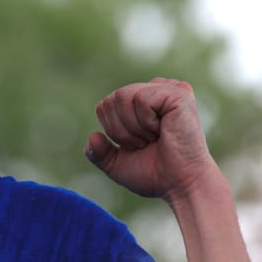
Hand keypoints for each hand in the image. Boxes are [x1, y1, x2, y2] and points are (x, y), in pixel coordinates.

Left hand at [85, 77, 216, 200]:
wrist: (181, 186)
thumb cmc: (154, 174)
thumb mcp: (116, 164)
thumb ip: (97, 152)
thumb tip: (93, 136)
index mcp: (141, 100)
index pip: (105, 105)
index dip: (113, 130)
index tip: (137, 145)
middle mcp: (155, 89)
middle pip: (110, 100)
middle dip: (121, 130)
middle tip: (146, 142)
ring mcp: (168, 88)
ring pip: (122, 96)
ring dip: (133, 127)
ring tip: (155, 137)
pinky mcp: (178, 93)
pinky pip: (141, 99)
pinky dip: (146, 122)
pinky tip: (164, 130)